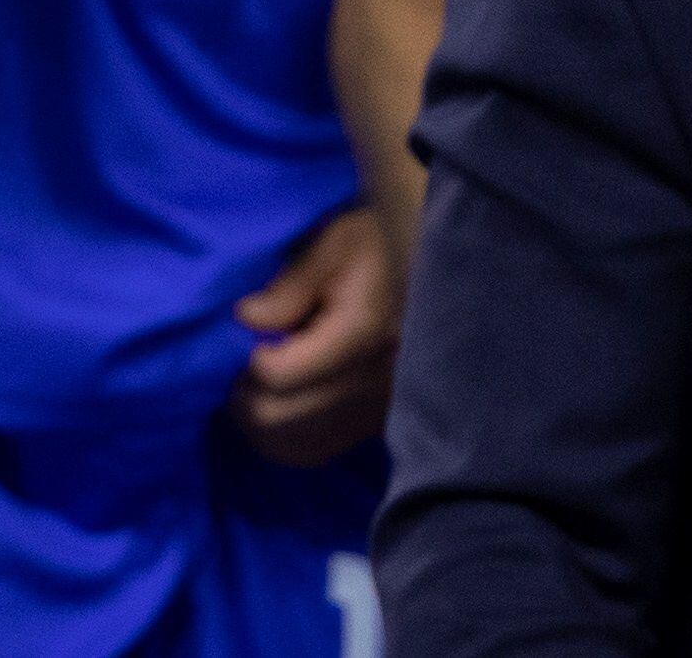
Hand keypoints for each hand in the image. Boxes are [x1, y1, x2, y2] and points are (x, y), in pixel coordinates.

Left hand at [229, 205, 401, 465]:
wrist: (444, 269)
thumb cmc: (382, 246)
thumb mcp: (337, 241)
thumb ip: (291, 283)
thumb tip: (248, 319)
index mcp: (363, 331)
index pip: (278, 375)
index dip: (252, 358)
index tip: (260, 335)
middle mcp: (374, 380)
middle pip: (276, 416)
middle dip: (248, 391)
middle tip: (254, 360)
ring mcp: (378, 407)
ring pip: (289, 442)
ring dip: (262, 416)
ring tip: (268, 382)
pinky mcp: (378, 421)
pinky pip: (311, 451)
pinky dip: (286, 436)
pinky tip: (288, 404)